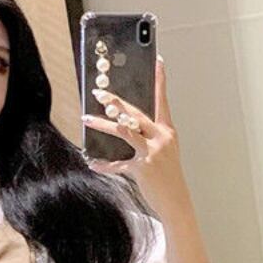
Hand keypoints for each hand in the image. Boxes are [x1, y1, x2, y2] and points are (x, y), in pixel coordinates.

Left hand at [81, 55, 187, 214]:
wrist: (176, 201)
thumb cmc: (167, 176)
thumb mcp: (163, 152)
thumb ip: (148, 138)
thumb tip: (127, 126)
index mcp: (167, 131)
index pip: (163, 101)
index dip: (160, 81)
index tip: (158, 62)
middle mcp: (161, 138)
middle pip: (135, 113)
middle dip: (115, 102)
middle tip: (99, 94)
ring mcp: (152, 152)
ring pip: (124, 131)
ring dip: (102, 125)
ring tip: (86, 120)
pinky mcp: (142, 168)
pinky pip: (118, 164)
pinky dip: (104, 165)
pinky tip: (93, 163)